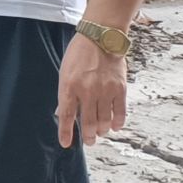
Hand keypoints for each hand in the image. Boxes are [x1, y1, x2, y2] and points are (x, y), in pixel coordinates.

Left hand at [56, 31, 127, 146]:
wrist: (100, 38)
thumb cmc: (78, 55)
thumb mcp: (64, 73)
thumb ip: (65, 94)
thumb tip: (62, 113)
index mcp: (69, 86)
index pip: (66, 115)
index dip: (66, 132)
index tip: (65, 144)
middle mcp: (87, 91)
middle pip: (88, 121)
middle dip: (88, 135)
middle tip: (89, 141)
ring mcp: (104, 90)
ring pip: (104, 120)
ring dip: (102, 130)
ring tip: (101, 133)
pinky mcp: (120, 88)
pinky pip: (120, 111)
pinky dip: (118, 122)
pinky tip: (115, 127)